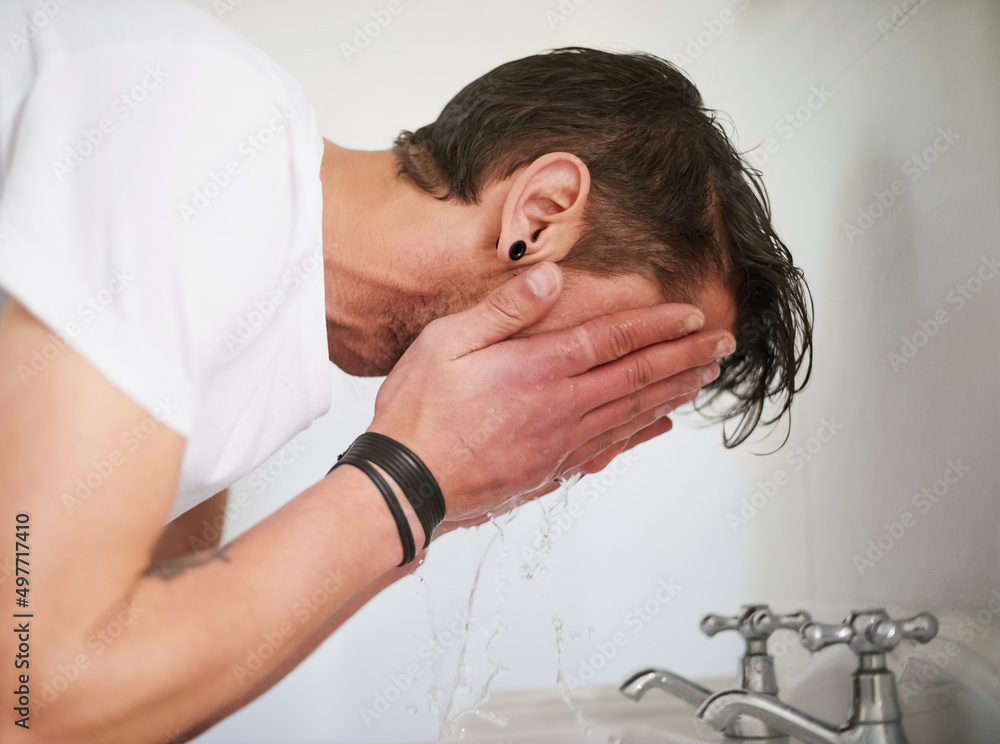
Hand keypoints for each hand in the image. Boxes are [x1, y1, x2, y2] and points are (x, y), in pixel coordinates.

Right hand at [369, 262, 732, 521]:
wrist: (408, 484)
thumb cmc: (420, 412)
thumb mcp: (448, 343)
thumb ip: (504, 311)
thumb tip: (552, 279)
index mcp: (540, 369)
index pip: (615, 339)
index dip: (659, 325)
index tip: (694, 315)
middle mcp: (562, 407)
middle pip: (638, 377)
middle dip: (685, 357)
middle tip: (722, 346)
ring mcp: (561, 442)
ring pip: (633, 412)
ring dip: (674, 392)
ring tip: (704, 378)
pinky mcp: (551, 468)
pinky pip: (612, 446)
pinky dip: (643, 432)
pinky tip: (659, 426)